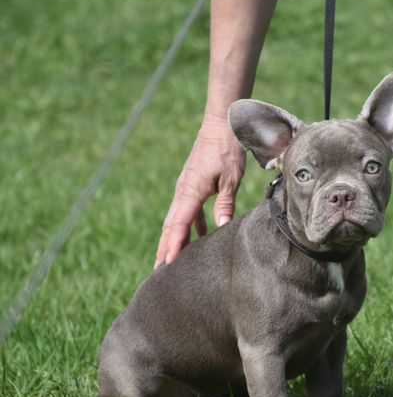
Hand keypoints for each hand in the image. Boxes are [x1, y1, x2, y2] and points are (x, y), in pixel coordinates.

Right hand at [154, 113, 244, 267]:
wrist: (221, 125)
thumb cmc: (227, 150)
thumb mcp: (231, 178)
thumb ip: (225, 203)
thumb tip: (221, 228)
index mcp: (191, 191)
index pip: (179, 224)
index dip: (173, 245)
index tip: (166, 263)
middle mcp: (184, 191)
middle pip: (171, 225)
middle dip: (165, 248)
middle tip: (158, 271)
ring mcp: (187, 188)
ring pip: (178, 219)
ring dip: (175, 239)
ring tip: (172, 260)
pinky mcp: (193, 186)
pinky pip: (189, 211)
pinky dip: (191, 226)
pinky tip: (200, 238)